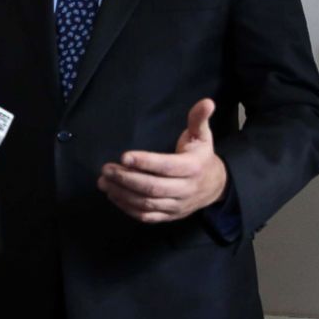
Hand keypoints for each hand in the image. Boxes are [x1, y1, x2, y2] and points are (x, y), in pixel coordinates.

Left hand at [97, 98, 226, 222]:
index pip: (166, 167)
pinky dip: (127, 208)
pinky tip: (113, 195)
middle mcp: (185, 189)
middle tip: (106, 169)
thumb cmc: (201, 157)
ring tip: (104, 181)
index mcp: (192, 168)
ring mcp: (176, 205)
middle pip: (153, 188)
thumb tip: (207, 102)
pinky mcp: (169, 216)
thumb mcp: (202, 136)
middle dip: (126, 179)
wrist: (215, 187)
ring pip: (147, 204)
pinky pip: (146, 216)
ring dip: (122, 193)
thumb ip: (199, 118)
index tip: (123, 156)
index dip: (145, 162)